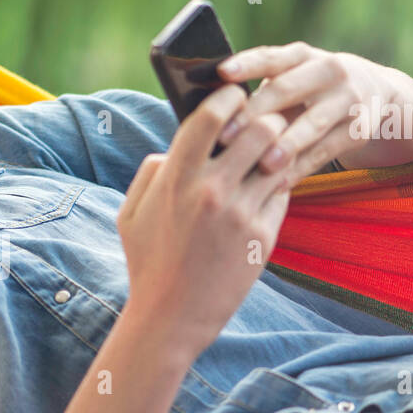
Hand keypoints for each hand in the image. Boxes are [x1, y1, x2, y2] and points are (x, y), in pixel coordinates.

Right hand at [118, 84, 293, 358]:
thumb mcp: (130, 213)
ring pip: (277, 159)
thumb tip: (176, 145)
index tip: (234, 94)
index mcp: (175, 179)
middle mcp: (211, 191)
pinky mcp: (263, 237)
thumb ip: (152, 171)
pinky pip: (282, 193)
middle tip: (263, 123)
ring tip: (267, 154)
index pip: (210, 117)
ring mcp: (241, 214)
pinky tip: (264, 191)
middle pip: (258, 129)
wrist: (170, 317)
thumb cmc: (148, 263)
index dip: (227, 97)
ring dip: (276, 151)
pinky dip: (277, 185)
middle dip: (265, 119)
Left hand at [213, 42, 412, 178]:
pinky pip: (325, 152)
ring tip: (262, 164)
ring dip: (285, 145)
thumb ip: (259, 87)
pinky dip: (300, 169)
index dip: (247, 64)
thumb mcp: (291, 77)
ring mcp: (348, 100)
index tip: (221, 73)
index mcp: (302, 55)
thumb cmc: (308, 89)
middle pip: (287, 90)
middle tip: (226, 137)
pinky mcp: (359, 130)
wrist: (374, 94)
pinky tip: (277, 184)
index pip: (271, 57)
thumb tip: (209, 107)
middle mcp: (329, 70)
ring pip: (312, 124)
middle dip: (255, 114)